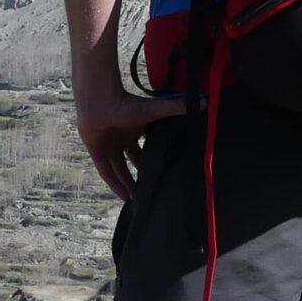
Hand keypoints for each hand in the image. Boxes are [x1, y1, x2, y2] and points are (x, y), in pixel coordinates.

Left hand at [77, 85, 180, 200]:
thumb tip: (204, 102)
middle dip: (139, 177)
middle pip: (132, 162)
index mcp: (135, 130)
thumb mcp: (157, 110)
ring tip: (137, 199)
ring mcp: (108, 146)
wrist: (101, 100)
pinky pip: (106, 172)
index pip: (145, 150)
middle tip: (150, 191)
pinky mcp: (96, 152)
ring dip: (127, 184)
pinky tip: (123, 197)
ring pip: (119, 170)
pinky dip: (114, 184)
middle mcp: (122, 139)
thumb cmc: (128, 102)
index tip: (164, 173)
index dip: (152, 161)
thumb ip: (178, 107)